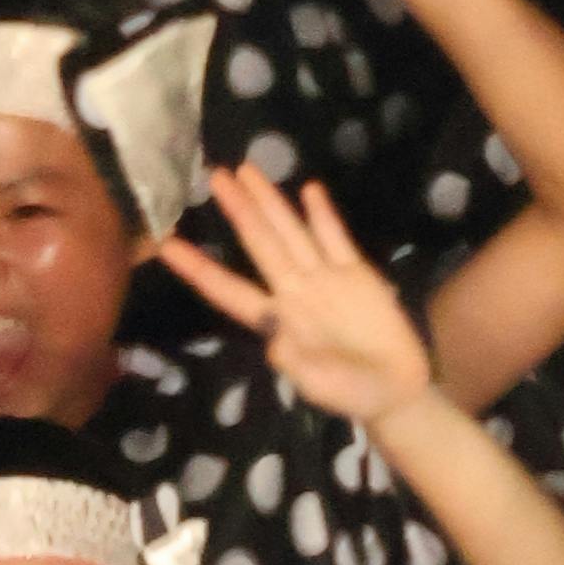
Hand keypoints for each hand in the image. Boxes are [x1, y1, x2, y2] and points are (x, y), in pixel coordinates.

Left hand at [153, 159, 435, 432]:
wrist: (395, 390)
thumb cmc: (352, 394)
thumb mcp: (321, 387)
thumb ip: (296, 364)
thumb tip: (272, 338)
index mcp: (277, 321)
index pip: (229, 290)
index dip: (200, 267)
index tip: (167, 245)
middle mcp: (294, 292)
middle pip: (260, 244)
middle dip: (237, 210)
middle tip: (214, 176)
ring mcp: (325, 279)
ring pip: (292, 232)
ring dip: (270, 202)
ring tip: (248, 170)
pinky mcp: (357, 274)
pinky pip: (336, 239)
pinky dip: (323, 216)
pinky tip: (308, 190)